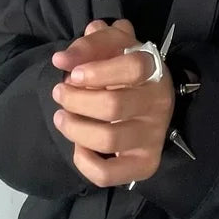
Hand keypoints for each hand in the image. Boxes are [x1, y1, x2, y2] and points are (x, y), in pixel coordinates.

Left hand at [50, 19, 175, 187]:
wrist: (148, 98)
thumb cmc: (123, 69)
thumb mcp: (110, 45)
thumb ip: (87, 46)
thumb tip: (62, 60)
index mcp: (154, 70)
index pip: (133, 67)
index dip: (96, 71)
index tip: (73, 74)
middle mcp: (159, 104)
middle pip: (113, 106)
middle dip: (75, 100)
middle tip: (60, 93)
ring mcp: (153, 136)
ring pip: (108, 139)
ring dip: (74, 128)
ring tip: (62, 117)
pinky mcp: (144, 164)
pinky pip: (109, 173)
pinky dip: (85, 162)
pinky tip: (80, 146)